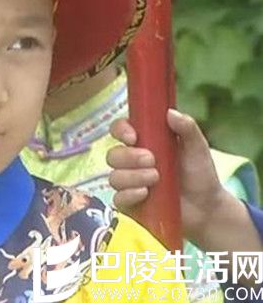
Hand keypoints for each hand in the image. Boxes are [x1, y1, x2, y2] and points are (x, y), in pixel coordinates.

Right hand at [107, 109, 227, 242]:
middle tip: (152, 160)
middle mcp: (131, 161)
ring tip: (156, 179)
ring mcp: (129, 183)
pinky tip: (146, 194)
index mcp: (143, 142)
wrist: (207, 208)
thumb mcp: (197, 147)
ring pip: (114, 177)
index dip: (120, 131)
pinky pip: (118, 199)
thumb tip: (170, 112)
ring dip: (133, 177)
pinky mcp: (129, 203)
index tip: (133, 137)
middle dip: (129, 157)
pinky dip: (130, 195)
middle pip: (113, 155)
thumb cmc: (200, 174)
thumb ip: (187, 127)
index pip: (119, 130)